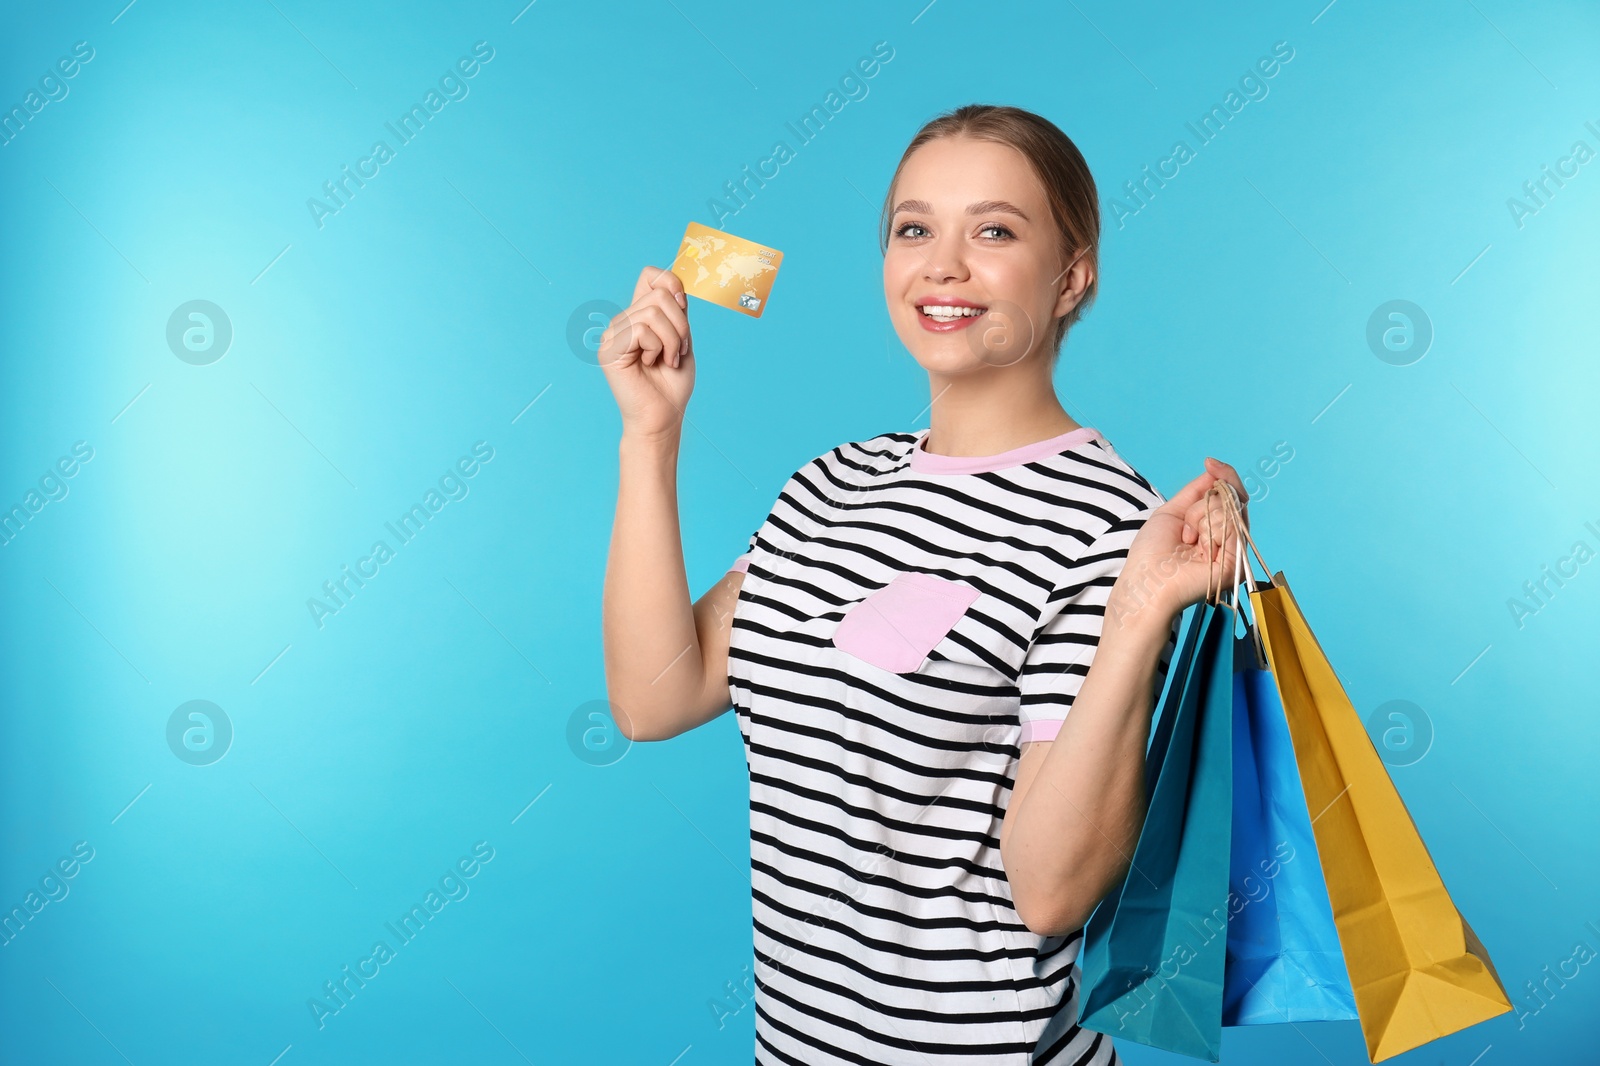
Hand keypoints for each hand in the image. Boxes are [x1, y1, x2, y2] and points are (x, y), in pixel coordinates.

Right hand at [598, 266, 695, 440]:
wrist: (663, 417)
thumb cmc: (672, 384)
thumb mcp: (682, 340)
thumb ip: (678, 312)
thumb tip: (675, 284)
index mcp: (640, 316)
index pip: (651, 276)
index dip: (671, 283)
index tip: (683, 309)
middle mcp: (623, 321)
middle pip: (659, 294)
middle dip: (680, 325)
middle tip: (678, 351)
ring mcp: (613, 334)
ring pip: (653, 312)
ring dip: (672, 340)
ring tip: (667, 360)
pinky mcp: (609, 349)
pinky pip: (642, 329)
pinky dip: (657, 348)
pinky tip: (651, 364)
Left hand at [1112, 457, 1251, 625]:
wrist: (1145, 581)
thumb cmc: (1151, 553)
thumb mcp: (1173, 512)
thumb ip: (1197, 491)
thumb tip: (1214, 469)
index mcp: (1215, 530)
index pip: (1230, 495)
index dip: (1224, 475)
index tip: (1210, 461)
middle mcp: (1229, 540)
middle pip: (1232, 498)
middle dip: (1202, 504)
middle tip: (1185, 527)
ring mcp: (1235, 552)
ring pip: (1231, 509)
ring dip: (1200, 518)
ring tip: (1187, 541)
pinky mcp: (1237, 562)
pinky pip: (1232, 526)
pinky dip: (1209, 530)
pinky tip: (1197, 546)